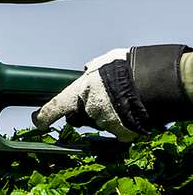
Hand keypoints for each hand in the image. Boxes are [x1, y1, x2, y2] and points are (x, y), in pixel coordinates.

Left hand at [33, 45, 191, 140]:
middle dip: (85, 111)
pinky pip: (119, 132)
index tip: (38, 122)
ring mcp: (105, 123)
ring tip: (123, 101)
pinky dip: (123, 125)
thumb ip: (92, 68)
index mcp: (80, 91)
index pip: (54, 107)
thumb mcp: (105, 61)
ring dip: (107, 116)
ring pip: (100, 123)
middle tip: (102, 98)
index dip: (43, 117)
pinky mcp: (123, 133)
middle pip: (79, 116)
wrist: (157, 80)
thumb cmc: (130, 67)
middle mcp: (89, 110)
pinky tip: (132, 113)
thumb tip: (85, 69)